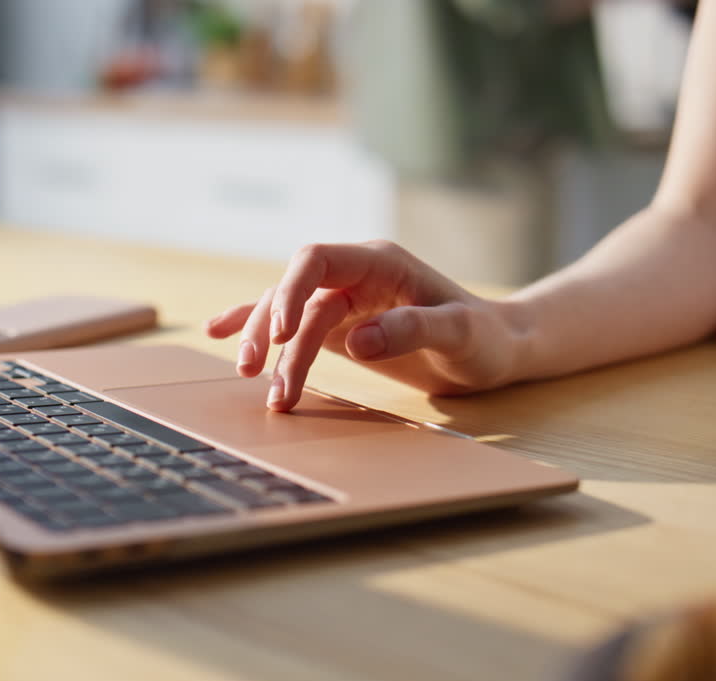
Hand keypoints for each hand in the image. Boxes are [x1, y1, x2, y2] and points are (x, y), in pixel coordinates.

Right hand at [204, 241, 530, 410]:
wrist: (496, 350)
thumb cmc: (485, 338)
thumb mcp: (461, 335)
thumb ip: (413, 329)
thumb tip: (357, 340)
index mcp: (380, 262)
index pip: (317, 260)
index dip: (291, 292)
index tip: (283, 337)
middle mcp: (354, 275)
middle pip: (293, 292)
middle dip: (273, 333)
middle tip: (261, 379)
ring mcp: (343, 299)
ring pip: (287, 312)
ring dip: (265, 344)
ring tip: (254, 383)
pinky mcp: (338, 325)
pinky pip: (290, 321)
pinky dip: (254, 324)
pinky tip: (219, 331)